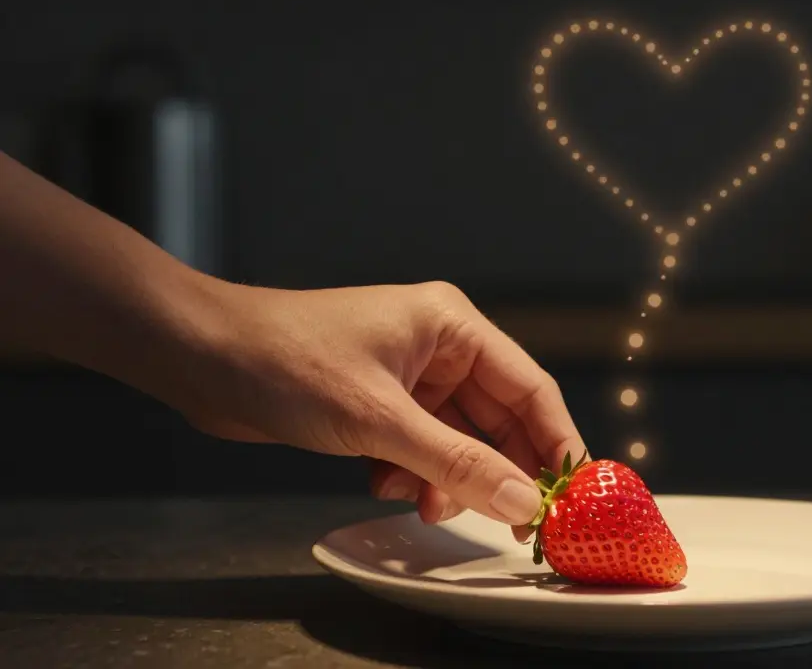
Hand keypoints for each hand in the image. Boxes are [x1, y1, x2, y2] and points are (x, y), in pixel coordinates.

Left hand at [181, 280, 585, 538]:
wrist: (201, 358)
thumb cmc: (287, 362)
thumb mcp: (379, 421)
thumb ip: (456, 463)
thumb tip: (519, 501)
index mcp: (452, 326)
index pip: (530, 388)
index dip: (556, 443)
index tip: (572, 494)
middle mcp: (440, 347)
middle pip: (498, 419)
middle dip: (497, 471)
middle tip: (511, 524)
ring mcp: (410, 377)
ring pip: (458, 441)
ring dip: (446, 479)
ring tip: (421, 502)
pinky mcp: (381, 404)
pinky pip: (422, 448)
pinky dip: (411, 474)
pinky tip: (381, 482)